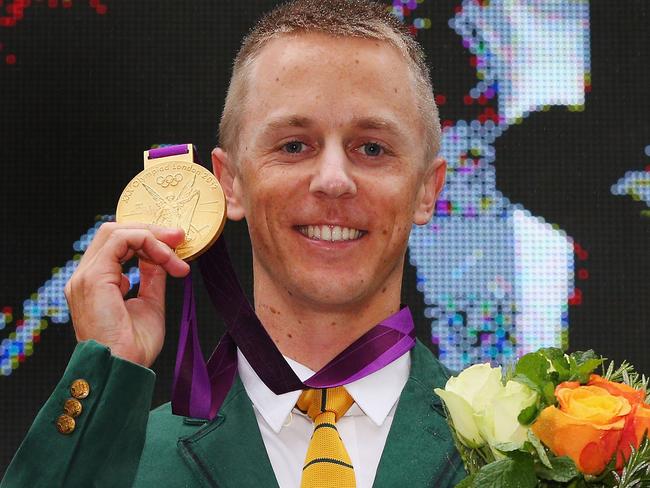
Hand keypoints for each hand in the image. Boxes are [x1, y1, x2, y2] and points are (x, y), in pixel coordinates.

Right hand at [64, 223, 189, 366]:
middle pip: (116, 233)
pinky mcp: (94, 277)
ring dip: (152, 237)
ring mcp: (86, 276)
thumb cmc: (134, 348)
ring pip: (117, 232)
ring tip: (176, 252)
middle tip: (180, 238)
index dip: (148, 240)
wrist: (123, 369)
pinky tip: (167, 259)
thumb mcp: (150, 303)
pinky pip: (121, 240)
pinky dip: (147, 243)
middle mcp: (86, 277)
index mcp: (96, 284)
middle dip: (151, 232)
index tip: (177, 247)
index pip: (118, 246)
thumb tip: (162, 258)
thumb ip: (152, 277)